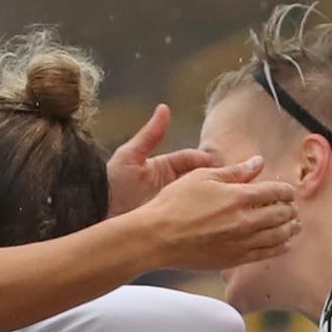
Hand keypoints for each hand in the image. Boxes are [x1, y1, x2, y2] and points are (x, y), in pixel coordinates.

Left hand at [103, 104, 222, 214]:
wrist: (98, 217)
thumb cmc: (111, 185)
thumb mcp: (129, 157)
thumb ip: (149, 135)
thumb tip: (164, 107)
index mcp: (164, 167)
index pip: (192, 159)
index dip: (206, 161)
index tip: (218, 165)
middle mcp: (171, 185)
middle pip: (201, 179)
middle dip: (216, 179)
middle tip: (232, 182)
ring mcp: (173, 205)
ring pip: (200, 199)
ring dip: (213, 198)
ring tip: (229, 200)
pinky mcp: (174, 224)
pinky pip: (192, 219)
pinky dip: (204, 217)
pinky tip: (215, 218)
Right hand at [136, 155, 295, 271]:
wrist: (158, 237)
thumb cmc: (175, 203)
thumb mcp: (203, 177)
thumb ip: (235, 172)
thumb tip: (258, 163)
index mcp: (239, 196)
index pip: (275, 192)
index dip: (286, 191)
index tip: (289, 191)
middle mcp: (245, 221)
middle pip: (280, 214)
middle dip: (290, 210)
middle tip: (293, 208)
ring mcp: (241, 242)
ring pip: (278, 236)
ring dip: (290, 229)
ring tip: (295, 225)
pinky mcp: (234, 259)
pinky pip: (265, 254)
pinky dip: (279, 248)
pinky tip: (284, 245)